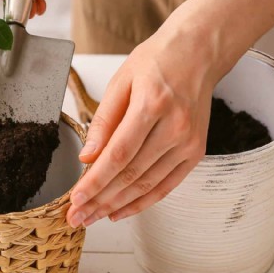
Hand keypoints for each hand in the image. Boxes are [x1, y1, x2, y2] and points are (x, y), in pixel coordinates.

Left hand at [66, 11, 223, 226]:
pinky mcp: (196, 152)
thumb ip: (103, 121)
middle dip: (100, 200)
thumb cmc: (157, 62)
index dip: (95, 182)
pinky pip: (166, 185)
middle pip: (131, 175)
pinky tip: (119, 211)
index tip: (75, 199)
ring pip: (147, 185)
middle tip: (76, 217)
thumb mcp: (120, 81)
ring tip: (91, 218)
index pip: (118, 155)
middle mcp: (175, 127)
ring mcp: (189, 142)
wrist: (198, 54)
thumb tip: (87, 158)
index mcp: (152, 105)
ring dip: (116, 206)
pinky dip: (142, 202)